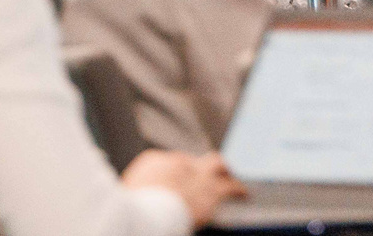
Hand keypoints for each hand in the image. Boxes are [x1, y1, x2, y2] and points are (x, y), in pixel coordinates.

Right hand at [121, 150, 244, 226]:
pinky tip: (244, 192)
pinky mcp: (212, 192)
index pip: (171, 163)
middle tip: (206, 172)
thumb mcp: (127, 192)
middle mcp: (177, 162)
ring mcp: (195, 175)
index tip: (177, 186)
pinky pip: (230, 187)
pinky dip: (238, 189)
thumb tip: (139, 194)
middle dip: (199, 165)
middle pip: (192, 158)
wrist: (147, 214)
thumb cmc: (132, 209)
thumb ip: (139, 188)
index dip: (177, 175)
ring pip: (216, 164)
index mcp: (154, 161)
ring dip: (223, 170)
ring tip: (231, 178)